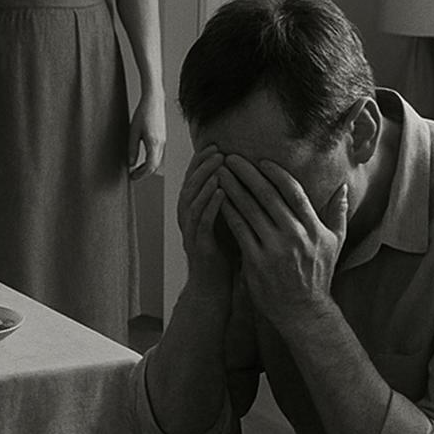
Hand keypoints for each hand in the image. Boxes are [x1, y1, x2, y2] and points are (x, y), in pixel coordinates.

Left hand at [128, 93, 165, 179]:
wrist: (154, 101)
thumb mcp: (133, 131)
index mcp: (154, 143)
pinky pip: (158, 155)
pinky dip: (150, 161)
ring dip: (147, 167)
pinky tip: (142, 160)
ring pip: (157, 161)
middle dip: (144, 173)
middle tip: (132, 176)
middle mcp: (161, 144)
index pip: (150, 166)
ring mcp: (163, 142)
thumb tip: (131, 163)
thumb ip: (132, 148)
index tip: (132, 176)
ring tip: (135, 169)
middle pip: (155, 166)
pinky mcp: (162, 139)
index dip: (140, 174)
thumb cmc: (143, 113)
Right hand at [177, 145, 233, 297]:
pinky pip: (202, 222)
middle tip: (217, 151)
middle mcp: (187, 220)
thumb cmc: (224, 254)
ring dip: (205, 181)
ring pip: (192, 201)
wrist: (214, 288)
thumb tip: (245, 176)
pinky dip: (211, 205)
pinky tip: (223, 192)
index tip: (217, 145)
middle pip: (190, 185)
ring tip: (219, 166)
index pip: (194, 180)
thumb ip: (229, 200)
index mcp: (193, 212)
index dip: (202, 161)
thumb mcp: (227, 221)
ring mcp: (191, 233)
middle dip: (203, 166)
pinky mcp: (199, 246)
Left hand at [217, 156, 347, 328]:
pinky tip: (219, 201)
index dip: (275, 173)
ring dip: (233, 189)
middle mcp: (295, 235)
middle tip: (231, 158)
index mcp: (312, 227)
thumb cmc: (319, 274)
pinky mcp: (257, 261)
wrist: (304, 310)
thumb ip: (338, 213)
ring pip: (250, 210)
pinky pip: (240, 231)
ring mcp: (275, 249)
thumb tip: (344, 186)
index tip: (260, 160)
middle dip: (247, 174)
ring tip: (220, 173)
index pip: (293, 192)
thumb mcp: (336, 243)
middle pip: (267, 196)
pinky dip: (229, 213)